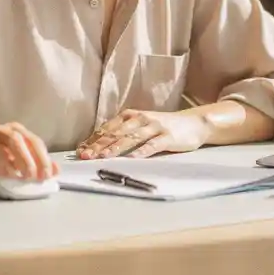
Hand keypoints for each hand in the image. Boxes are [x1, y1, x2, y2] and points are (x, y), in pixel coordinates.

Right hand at [0, 123, 57, 179]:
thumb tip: (57, 170)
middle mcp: (1, 130)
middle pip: (17, 139)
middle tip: (31, 177)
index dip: (42, 158)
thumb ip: (37, 165)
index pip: (34, 141)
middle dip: (26, 158)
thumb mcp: (18, 162)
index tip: (46, 176)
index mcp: (17, 131)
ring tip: (13, 174)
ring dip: (6, 159)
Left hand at [76, 109, 209, 159]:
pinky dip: (141, 151)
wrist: (194, 123)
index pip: (107, 128)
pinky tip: (132, 158)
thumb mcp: (141, 126)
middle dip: (99, 145)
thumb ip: (123, 134)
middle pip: (116, 133)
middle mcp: (140, 119)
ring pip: (131, 138)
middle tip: (85, 156)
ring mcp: (154, 127)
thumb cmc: (163, 128)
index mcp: (130, 116)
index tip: (80, 151)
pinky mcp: (168, 137)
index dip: (93, 140)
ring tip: (103, 157)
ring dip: (116, 148)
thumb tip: (97, 147)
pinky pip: (153, 145)